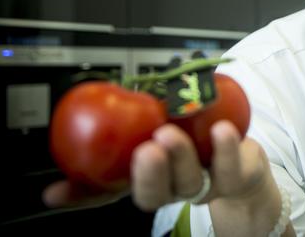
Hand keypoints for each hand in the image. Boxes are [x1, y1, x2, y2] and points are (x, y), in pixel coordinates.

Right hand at [43, 120, 269, 211]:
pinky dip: (225, 149)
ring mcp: (204, 185)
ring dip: (179, 158)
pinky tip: (221, 129)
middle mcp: (172, 187)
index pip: (109, 193)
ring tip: (170, 133)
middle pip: (152, 195)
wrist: (247, 164)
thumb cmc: (197, 140)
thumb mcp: (161, 125)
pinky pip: (229, 168)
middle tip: (143, 149)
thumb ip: (131, 121)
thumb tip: (86, 109)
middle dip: (145, 175)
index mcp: (149, 178)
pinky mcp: (235, 177)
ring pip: (188, 182)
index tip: (58, 190)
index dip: (82, 194)